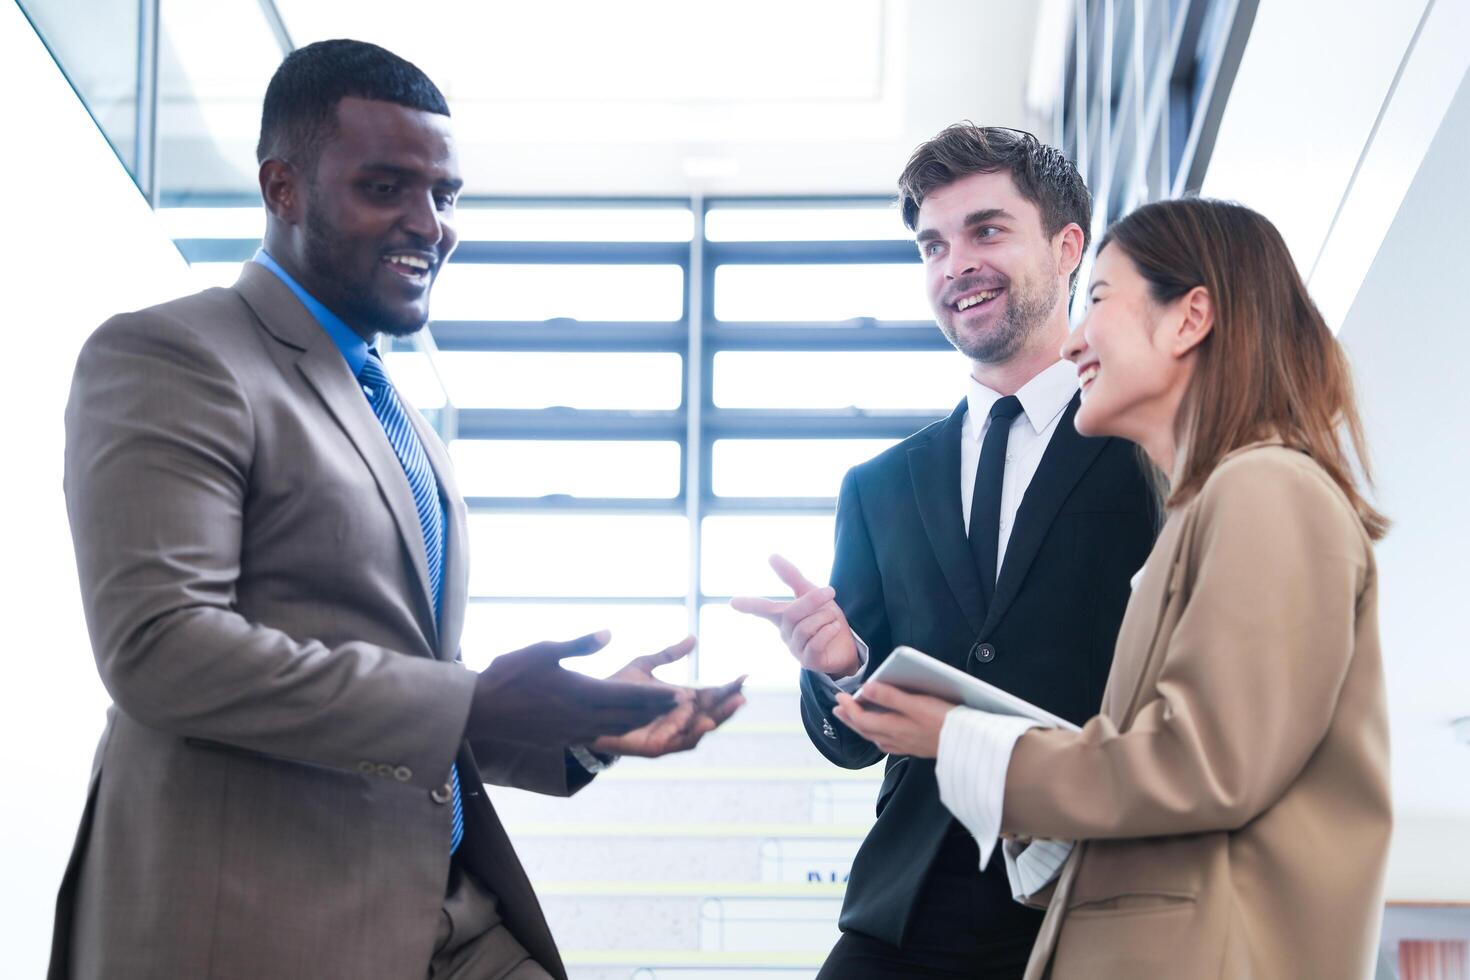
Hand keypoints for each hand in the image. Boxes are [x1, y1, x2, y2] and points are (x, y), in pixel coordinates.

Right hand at [465, 631, 678, 748]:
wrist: (481, 710)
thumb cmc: (510, 674)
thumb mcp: (545, 650)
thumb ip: (580, 644)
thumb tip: (609, 633)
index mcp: (583, 693)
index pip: (631, 696)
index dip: (658, 696)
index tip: (681, 694)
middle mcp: (583, 717)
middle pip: (630, 716)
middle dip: (658, 711)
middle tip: (683, 706)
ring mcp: (573, 731)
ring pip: (617, 729)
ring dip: (641, 722)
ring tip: (660, 716)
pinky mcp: (561, 739)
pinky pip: (598, 735)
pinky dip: (618, 730)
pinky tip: (621, 726)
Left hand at [591, 636, 746, 757]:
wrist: (587, 708)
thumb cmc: (617, 688)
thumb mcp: (645, 666)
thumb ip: (669, 655)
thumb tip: (694, 638)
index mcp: (681, 702)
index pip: (711, 695)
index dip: (728, 688)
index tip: (745, 677)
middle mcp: (679, 720)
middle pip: (712, 714)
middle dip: (728, 706)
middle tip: (743, 696)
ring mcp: (669, 735)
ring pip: (700, 731)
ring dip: (715, 720)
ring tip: (727, 710)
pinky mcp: (655, 747)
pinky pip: (678, 742)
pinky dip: (692, 733)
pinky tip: (701, 723)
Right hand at [730, 554, 859, 678]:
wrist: (848, 646)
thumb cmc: (826, 619)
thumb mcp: (811, 594)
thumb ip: (792, 577)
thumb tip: (771, 556)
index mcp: (782, 617)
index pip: (763, 608)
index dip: (749, 604)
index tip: (733, 601)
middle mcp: (785, 633)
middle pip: (791, 613)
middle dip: (812, 600)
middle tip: (830, 591)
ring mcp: (795, 649)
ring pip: (805, 627)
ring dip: (825, 618)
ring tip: (833, 618)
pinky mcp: (808, 662)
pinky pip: (815, 643)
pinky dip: (828, 632)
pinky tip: (835, 628)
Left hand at [830, 680, 956, 758]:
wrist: (969, 745)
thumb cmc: (945, 722)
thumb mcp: (917, 704)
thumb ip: (890, 697)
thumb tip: (866, 689)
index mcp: (893, 728)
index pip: (861, 719)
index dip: (848, 707)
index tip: (839, 696)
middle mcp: (896, 739)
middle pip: (865, 730)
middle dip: (849, 719)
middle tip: (837, 709)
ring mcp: (905, 746)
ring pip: (875, 738)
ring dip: (861, 727)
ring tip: (853, 719)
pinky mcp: (915, 747)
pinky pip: (888, 743)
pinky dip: (878, 735)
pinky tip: (882, 733)